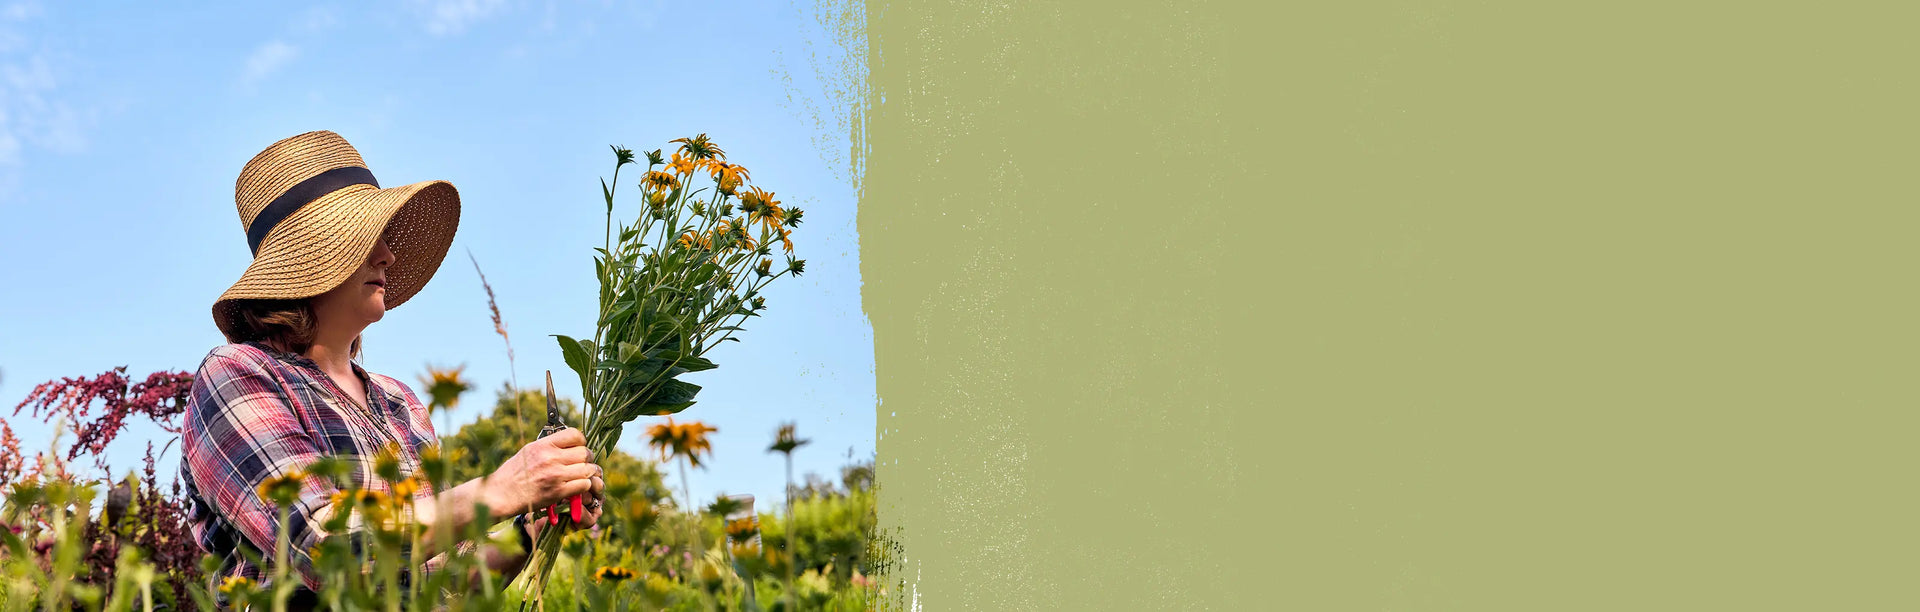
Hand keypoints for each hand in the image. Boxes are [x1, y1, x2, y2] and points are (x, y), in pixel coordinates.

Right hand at [484, 427, 599, 516]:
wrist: (501, 495)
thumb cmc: (513, 474)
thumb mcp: (528, 451)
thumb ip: (549, 446)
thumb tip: (567, 442)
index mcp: (543, 445)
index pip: (575, 434)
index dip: (580, 441)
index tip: (578, 447)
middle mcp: (551, 458)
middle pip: (584, 453)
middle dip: (587, 458)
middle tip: (582, 464)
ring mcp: (555, 475)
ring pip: (587, 469)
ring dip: (588, 473)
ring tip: (582, 476)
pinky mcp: (558, 492)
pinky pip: (584, 485)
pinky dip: (584, 486)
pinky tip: (577, 487)